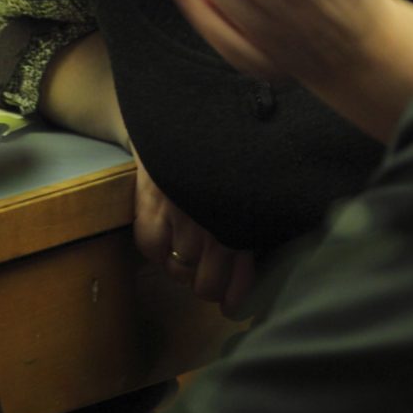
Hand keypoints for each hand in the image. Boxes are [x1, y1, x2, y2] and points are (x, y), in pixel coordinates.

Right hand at [133, 157, 254, 317]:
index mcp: (245, 219)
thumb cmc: (233, 151)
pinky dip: (160, 253)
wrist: (191, 110)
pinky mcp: (149, 201)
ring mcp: (179, 212)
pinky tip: (169, 244)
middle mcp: (212, 220)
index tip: (234, 303)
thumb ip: (261, 221)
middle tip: (213, 278)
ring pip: (181, 270)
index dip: (235, 299)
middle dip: (211, 288)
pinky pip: (151, 248)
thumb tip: (262, 263)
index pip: (238, 281)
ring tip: (193, 255)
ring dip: (187, 268)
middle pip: (206, 285)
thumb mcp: (256, 184)